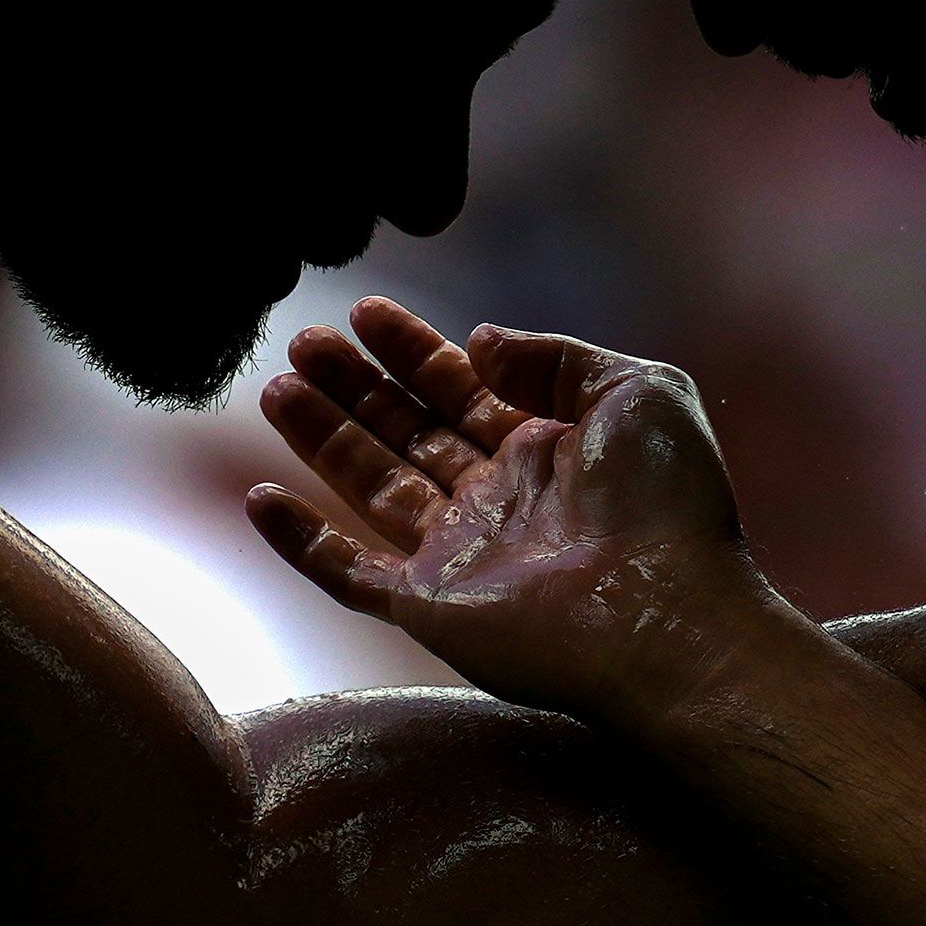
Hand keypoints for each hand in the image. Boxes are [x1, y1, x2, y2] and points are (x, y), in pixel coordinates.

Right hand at [251, 298, 771, 719]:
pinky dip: (301, 544)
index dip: (416, 350)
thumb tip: (481, 340)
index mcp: (549, 447)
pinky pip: (348, 575)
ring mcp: (460, 554)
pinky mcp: (428, 606)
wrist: (664, 616)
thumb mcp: (638, 391)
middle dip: (358, 384)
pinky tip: (259, 502)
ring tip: (277, 386)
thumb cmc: (665, 505)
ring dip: (323, 437)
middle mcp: (498, 497)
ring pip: (372, 485)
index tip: (367, 310)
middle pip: (409, 430)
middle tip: (305, 339)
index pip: (466, 387)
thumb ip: (557, 356)